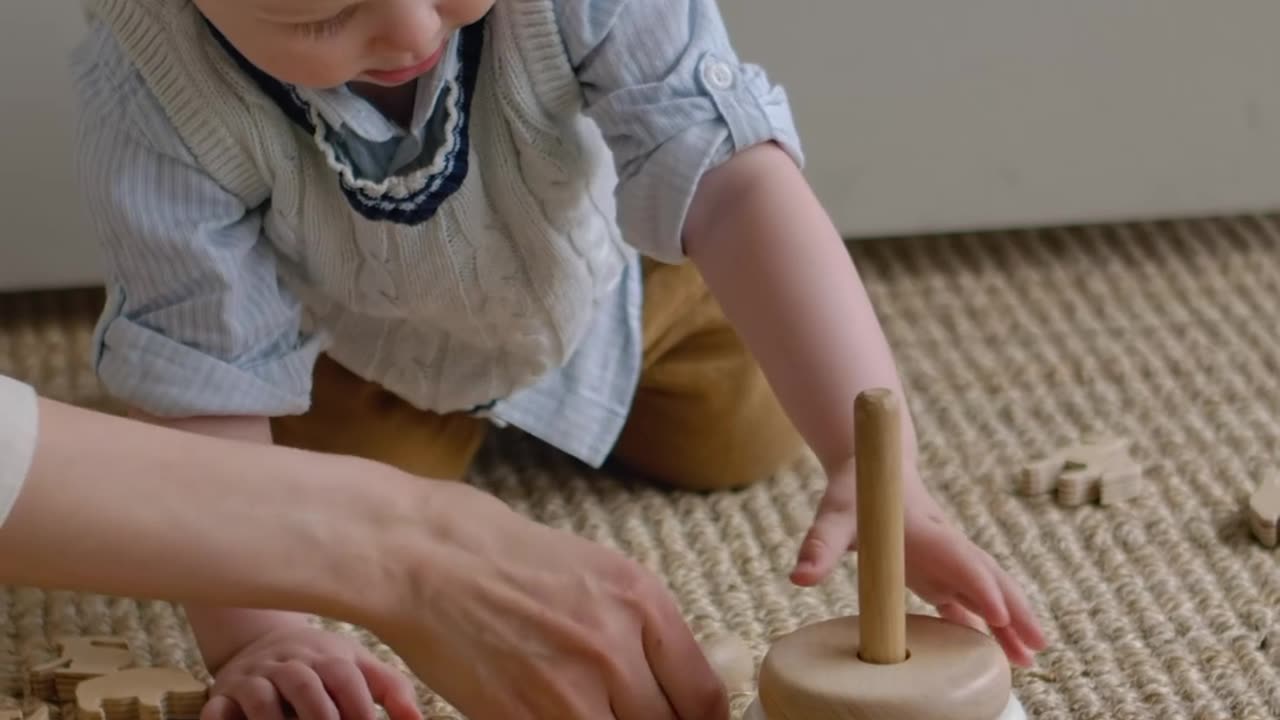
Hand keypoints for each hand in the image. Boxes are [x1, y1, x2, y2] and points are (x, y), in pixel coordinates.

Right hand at [200, 625, 420, 719]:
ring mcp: (254, 677)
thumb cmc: (323, 663)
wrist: (263, 639)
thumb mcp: (359, 666)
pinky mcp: (222, 694)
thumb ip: (392, 690)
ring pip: (260, 697)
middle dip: (320, 718)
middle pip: (305, 686)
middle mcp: (290, 664)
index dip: (358, 708)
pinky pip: (217, 710)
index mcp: (328, 656)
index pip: (345, 677)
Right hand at [369, 483, 728, 719]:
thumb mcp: (594, 569)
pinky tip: (552, 714)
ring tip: (589, 712)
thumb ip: (639, 625)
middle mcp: (616, 647)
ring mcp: (570, 688)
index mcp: (641, 601)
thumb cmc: (501, 554)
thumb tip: (670, 679)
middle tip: (632, 714)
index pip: (705, 697)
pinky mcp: (522, 718)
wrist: (420, 555)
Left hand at [789, 458, 1047, 666]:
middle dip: (1014, 609)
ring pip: (986, 590)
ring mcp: (946, 559)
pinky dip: (985, 624)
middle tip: (1036, 645)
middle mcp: (944, 545)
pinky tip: (999, 652)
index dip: (977, 583)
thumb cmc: (857, 491)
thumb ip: (819, 544)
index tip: (996, 612)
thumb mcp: (834, 514)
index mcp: (923, 530)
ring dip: (1010, 622)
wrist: (877, 466)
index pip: (957, 557)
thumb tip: (798, 577)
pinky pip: (968, 600)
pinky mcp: (940, 571)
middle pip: (987, 576)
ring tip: (1030, 658)